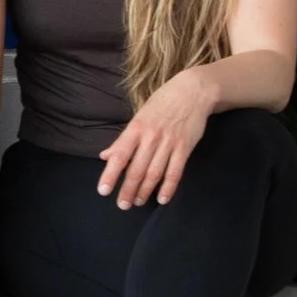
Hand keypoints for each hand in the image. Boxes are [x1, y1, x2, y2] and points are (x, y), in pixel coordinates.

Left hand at [97, 73, 214, 208]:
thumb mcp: (139, 118)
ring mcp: (169, 143)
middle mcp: (151, 137)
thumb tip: (105, 156)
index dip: (110, 174)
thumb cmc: (162, 104)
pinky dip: (168, 187)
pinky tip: (162, 199)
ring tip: (137, 202)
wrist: (192, 92)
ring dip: (145, 190)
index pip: (120, 155)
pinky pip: (175, 172)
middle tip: (122, 205)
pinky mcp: (185, 148)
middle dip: (127, 189)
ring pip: (154, 173)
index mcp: (136, 128)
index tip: (103, 191)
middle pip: (137, 169)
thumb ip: (123, 140)